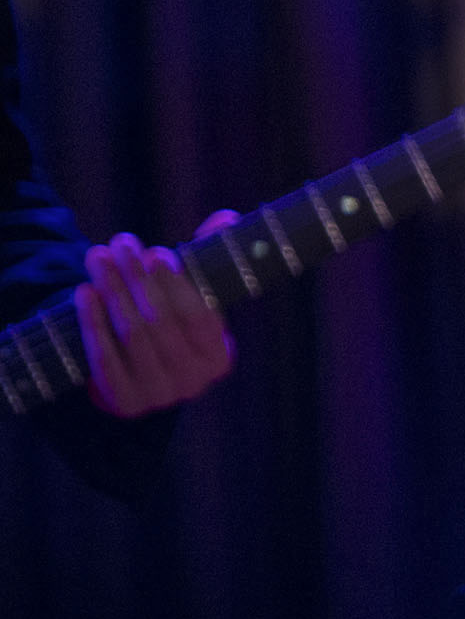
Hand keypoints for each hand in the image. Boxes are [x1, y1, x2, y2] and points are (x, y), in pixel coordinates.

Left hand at [77, 215, 239, 416]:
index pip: (200, 316)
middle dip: (137, 278)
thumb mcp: (191, 302)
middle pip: (161, 321)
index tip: (155, 253)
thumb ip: (206, 263)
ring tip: (97, 256)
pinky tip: (84, 293)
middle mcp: (193, 381)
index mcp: (219, 358)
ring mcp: (158, 395)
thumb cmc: (168, 332)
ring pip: (132, 334)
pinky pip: (103, 357)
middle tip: (120, 244)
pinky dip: (92, 322)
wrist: (137, 382)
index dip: (176, 283)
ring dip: (112, 290)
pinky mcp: (123, 401)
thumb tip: (227, 217)